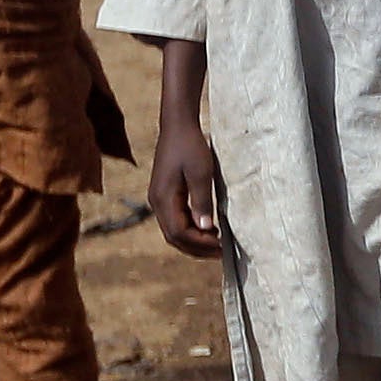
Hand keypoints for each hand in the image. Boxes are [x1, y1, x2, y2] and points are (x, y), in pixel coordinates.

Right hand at [152, 112, 224, 257]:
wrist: (178, 126)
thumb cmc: (191, 146)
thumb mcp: (201, 172)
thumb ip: (202, 200)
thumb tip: (205, 228)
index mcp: (163, 199)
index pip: (179, 233)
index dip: (201, 243)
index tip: (222, 246)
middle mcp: (157, 203)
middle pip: (174, 237)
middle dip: (197, 248)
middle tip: (222, 253)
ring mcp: (160, 200)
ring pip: (174, 231)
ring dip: (195, 241)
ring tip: (218, 245)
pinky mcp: (166, 195)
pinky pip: (177, 220)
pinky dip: (192, 230)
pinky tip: (209, 230)